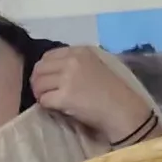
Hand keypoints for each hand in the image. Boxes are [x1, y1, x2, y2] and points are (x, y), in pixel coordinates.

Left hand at [29, 43, 153, 137]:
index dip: (44, 69)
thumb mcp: (97, 65)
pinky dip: (46, 104)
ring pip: (38, 83)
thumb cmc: (113, 91)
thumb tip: (54, 70)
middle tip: (43, 92)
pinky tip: (54, 108)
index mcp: (81, 51)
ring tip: (49, 100)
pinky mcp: (65, 97)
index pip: (48, 56)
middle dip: (38, 81)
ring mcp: (68, 78)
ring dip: (41, 93)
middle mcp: (72, 61)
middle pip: (40, 68)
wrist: (123, 110)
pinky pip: (44, 99)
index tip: (48, 79)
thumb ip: (77, 62)